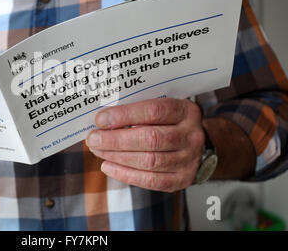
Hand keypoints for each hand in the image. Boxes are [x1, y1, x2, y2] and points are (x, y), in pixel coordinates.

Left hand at [86, 98, 204, 191]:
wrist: (195, 143)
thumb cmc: (169, 122)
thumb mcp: (161, 107)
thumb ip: (137, 110)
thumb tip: (104, 118)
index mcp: (185, 111)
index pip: (154, 111)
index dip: (124, 115)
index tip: (101, 119)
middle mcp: (191, 135)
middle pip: (151, 139)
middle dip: (116, 140)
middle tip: (93, 138)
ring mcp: (189, 159)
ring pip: (149, 161)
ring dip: (117, 157)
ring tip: (97, 151)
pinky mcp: (182, 179)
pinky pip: (151, 180)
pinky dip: (125, 174)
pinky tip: (108, 166)